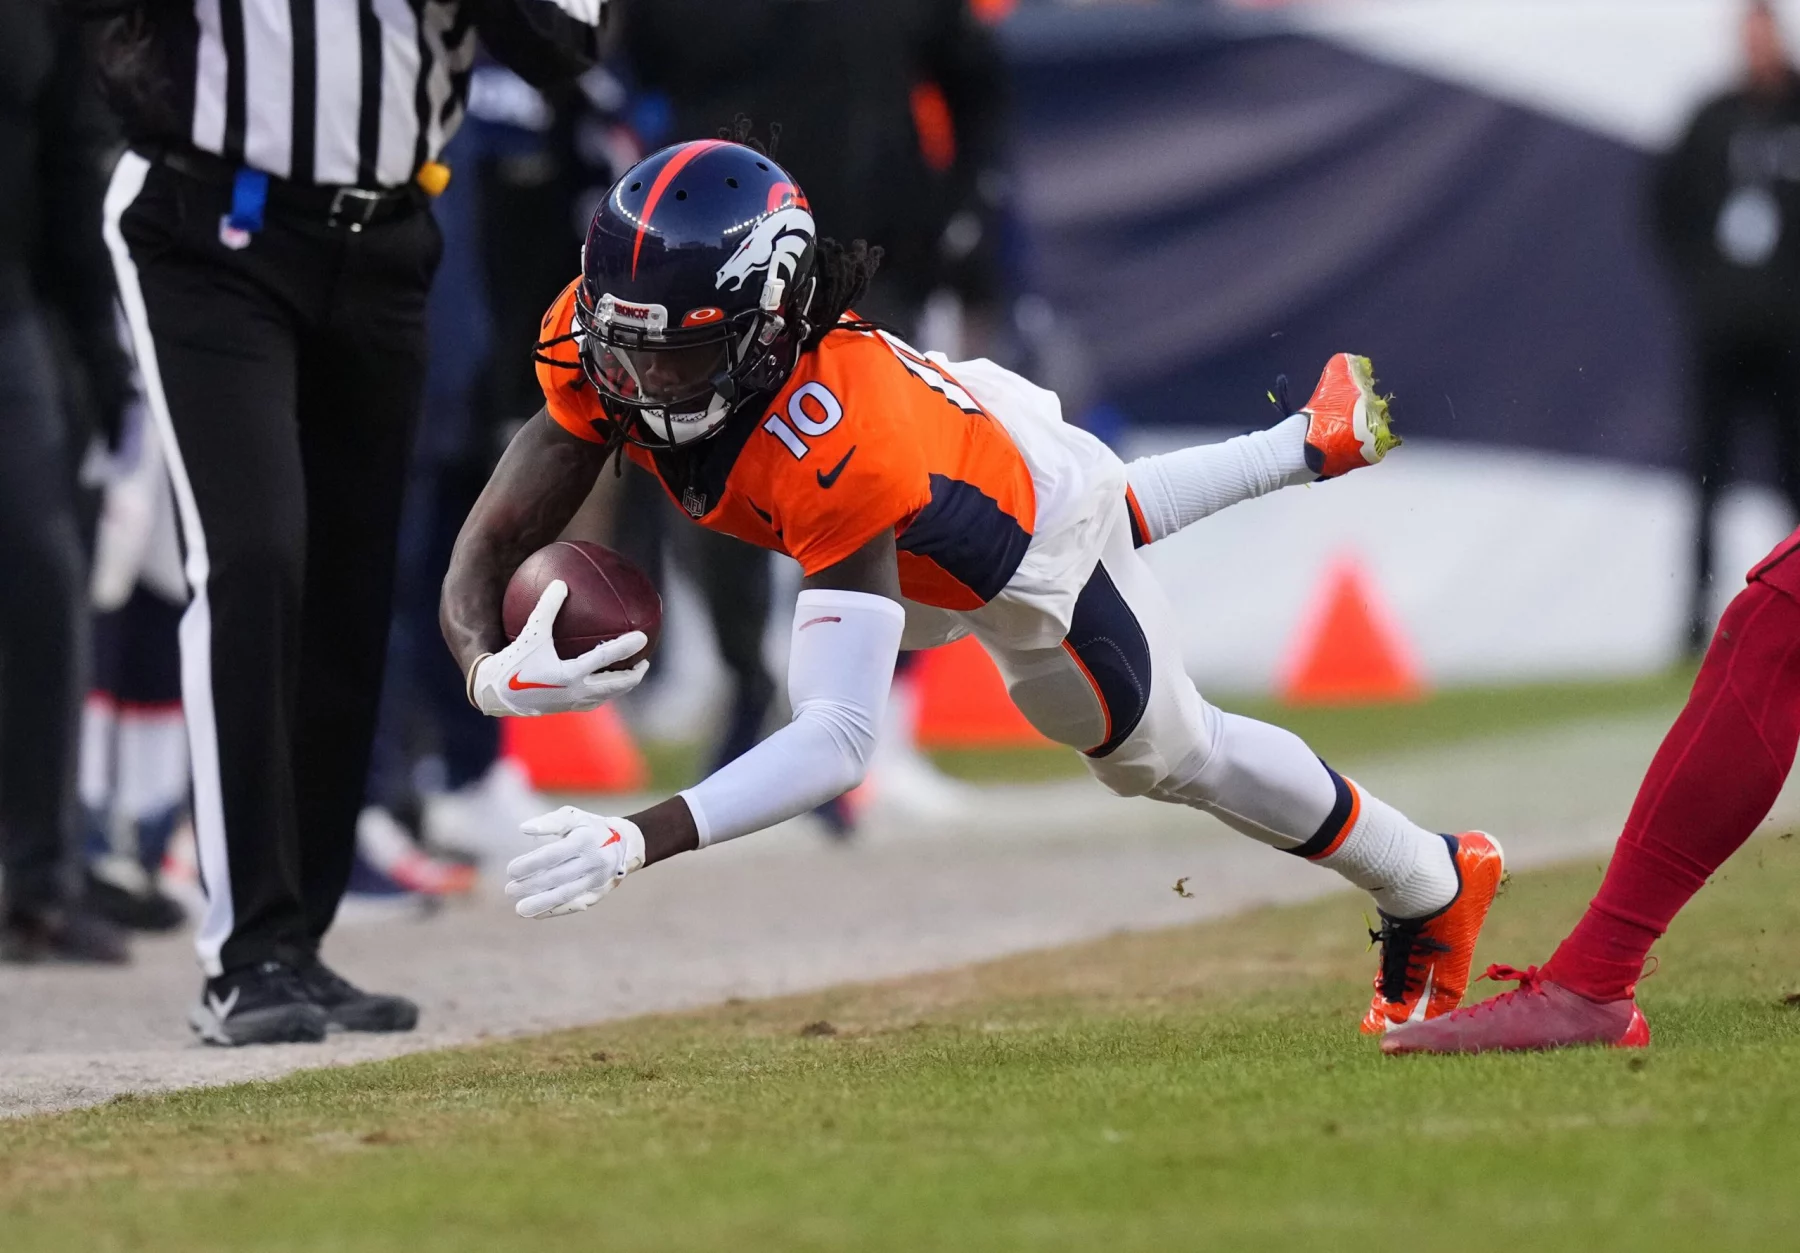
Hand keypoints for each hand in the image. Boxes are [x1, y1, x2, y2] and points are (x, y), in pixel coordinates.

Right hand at [467, 579, 647, 716]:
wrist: (493, 694)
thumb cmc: (512, 661)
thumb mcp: (529, 632)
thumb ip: (546, 608)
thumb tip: (561, 583)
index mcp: (570, 674)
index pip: (606, 658)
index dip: (626, 647)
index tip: (643, 638)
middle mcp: (575, 692)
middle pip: (614, 685)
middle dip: (633, 675)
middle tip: (645, 662)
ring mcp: (571, 703)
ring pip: (605, 696)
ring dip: (620, 686)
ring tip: (629, 675)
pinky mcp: (563, 709)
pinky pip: (590, 701)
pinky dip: (601, 691)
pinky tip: (599, 682)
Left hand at [505, 808, 645, 917]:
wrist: (625, 844)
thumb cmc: (590, 827)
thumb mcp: (574, 817)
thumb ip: (549, 822)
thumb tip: (524, 828)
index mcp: (586, 839)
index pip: (554, 854)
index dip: (531, 864)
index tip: (510, 871)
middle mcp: (594, 861)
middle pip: (558, 877)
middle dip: (531, 885)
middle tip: (509, 890)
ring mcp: (597, 880)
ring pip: (566, 894)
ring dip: (541, 903)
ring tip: (519, 910)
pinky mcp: (599, 894)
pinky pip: (575, 904)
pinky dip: (555, 910)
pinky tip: (536, 914)